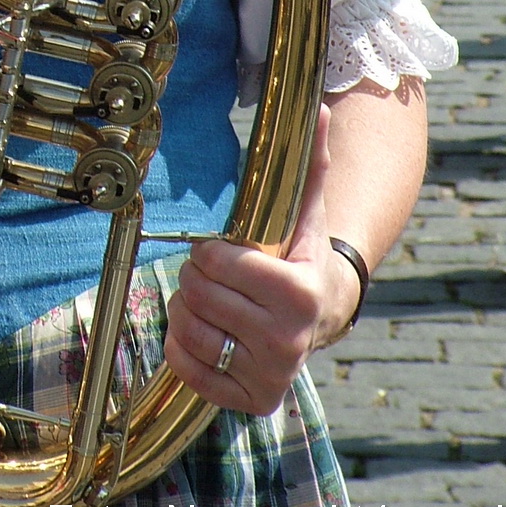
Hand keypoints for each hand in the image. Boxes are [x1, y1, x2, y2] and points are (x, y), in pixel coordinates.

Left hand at [162, 106, 361, 413]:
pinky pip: (184, 366)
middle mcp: (289, 343)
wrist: (322, 316)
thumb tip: (315, 104)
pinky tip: (208, 331)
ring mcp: (270, 376)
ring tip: (214, 301)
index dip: (214, 250)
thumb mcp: (306, 209)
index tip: (229, 249)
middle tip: (221, 276)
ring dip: (188, 308)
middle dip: (200, 276)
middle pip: (198, 293)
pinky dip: (183, 344)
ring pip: (187, 328)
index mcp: (300, 294)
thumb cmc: (301, 255)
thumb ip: (308, 162)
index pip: (220, 262)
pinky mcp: (248, 402)